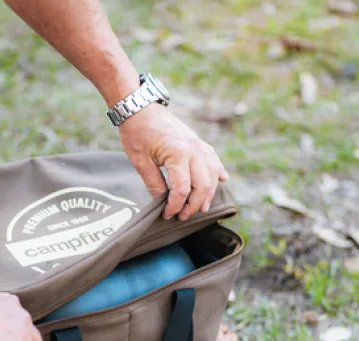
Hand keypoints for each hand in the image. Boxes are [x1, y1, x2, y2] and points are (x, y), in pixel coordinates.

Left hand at [119, 104, 228, 220]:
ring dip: (209, 194)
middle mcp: (194, 149)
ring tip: (202, 208)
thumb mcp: (140, 162)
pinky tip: (222, 180)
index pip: (182, 189)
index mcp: (178, 154)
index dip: (175, 206)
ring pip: (212, 175)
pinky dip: (218, 172)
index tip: (167, 215)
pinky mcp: (198, 142)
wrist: (140, 107)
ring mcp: (199, 145)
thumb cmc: (137, 132)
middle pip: (203, 185)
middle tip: (182, 216)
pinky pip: (214, 160)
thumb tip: (162, 202)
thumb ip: (154, 183)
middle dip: (194, 205)